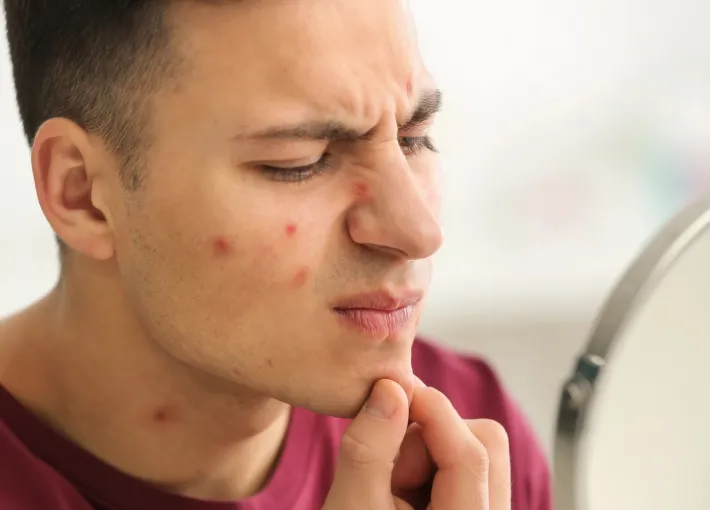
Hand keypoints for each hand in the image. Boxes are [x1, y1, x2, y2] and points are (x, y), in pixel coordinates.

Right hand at [323, 379, 511, 509]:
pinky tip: (401, 495)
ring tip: (392, 490)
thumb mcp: (350, 507)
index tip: (392, 391)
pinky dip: (431, 467)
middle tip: (390, 467)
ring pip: (477, 454)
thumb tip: (390, 391)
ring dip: (429, 453)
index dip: (433, 412)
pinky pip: (466, 470)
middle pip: (487, 445)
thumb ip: (369, 447)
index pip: (472, 454)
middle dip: (432, 437)